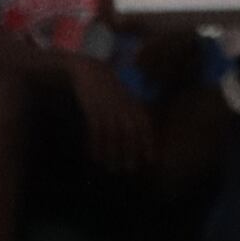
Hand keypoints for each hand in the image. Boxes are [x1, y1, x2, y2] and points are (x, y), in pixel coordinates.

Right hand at [66, 51, 149, 176]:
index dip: (149, 144)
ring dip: (112, 153)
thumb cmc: (109, 89)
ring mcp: (107, 108)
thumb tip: (144, 137)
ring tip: (111, 168)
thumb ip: (135, 114)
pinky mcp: (93, 110)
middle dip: (131, 152)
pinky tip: (95, 156)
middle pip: (130, 134)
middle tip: (129, 169)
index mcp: (133, 104)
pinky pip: (96, 131)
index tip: (150, 160)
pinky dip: (96, 145)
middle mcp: (123, 107)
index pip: (145, 126)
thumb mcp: (127, 98)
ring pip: (113, 135)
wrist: (89, 71)